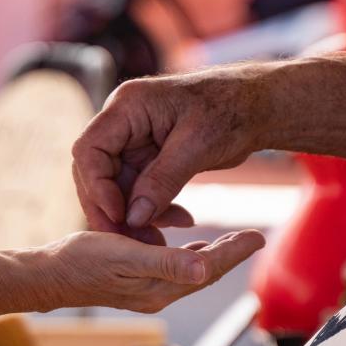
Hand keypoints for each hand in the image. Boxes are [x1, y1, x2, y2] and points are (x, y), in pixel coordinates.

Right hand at [39, 229, 264, 312]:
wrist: (49, 276)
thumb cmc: (82, 262)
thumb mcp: (124, 255)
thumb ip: (165, 263)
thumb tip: (204, 271)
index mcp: (159, 287)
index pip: (207, 269)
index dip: (233, 252)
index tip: (258, 237)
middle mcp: (158, 293)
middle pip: (203, 273)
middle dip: (228, 254)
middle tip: (251, 237)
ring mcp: (147, 289)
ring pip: (189, 271)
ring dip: (211, 255)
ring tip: (229, 240)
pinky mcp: (135, 282)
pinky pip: (172, 268)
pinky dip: (187, 256)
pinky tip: (189, 246)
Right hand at [72, 66, 267, 241]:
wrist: (256, 106)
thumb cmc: (231, 111)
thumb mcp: (197, 146)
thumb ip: (162, 181)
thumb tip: (133, 218)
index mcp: (126, 107)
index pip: (89, 149)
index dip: (96, 186)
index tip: (118, 216)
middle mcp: (122, 124)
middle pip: (95, 171)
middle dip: (110, 207)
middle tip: (128, 239)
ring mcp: (133, 142)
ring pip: (116, 186)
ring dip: (133, 214)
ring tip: (158, 238)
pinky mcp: (147, 159)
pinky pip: (138, 190)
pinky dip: (153, 209)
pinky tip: (179, 220)